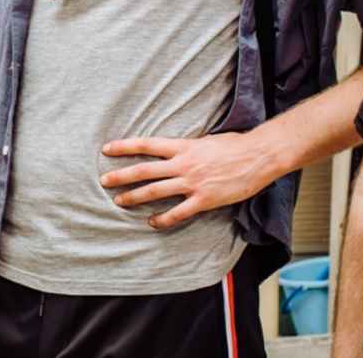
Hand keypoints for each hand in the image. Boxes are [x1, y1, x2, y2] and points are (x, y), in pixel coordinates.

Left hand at [98, 132, 276, 229]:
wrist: (258, 156)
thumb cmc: (234, 145)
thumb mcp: (205, 140)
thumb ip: (186, 148)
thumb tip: (172, 152)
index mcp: (183, 146)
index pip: (146, 144)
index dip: (124, 146)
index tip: (107, 149)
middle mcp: (183, 164)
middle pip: (144, 170)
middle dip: (121, 176)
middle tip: (104, 180)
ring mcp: (193, 183)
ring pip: (156, 191)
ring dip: (135, 197)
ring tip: (119, 202)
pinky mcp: (204, 200)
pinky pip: (178, 212)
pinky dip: (163, 219)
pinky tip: (152, 222)